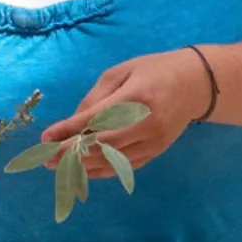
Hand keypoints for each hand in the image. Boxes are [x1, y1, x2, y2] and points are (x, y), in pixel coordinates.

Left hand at [40, 48, 210, 176]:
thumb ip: (97, 97)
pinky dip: (102, 171)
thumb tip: (73, 123)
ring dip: (82, 166)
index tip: (45, 138)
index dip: (68, 131)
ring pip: (112, 161)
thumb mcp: (122, 71)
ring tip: (59, 167)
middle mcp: (146, 123)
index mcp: (136, 97)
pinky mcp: (157, 151)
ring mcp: (154, 141)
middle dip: (70, 153)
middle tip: (45, 158)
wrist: (196, 84)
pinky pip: (125, 166)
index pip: (95, 120)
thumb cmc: (155, 71)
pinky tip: (84, 171)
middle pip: (101, 145)